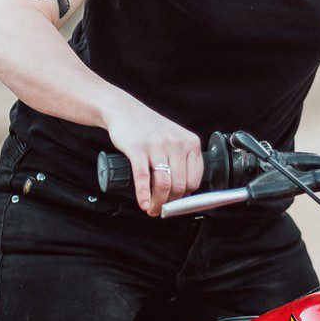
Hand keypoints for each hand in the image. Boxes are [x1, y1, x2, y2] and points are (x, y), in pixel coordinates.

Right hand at [102, 93, 203, 214]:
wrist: (125, 111)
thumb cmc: (150, 129)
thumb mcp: (174, 139)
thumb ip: (181, 161)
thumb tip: (182, 193)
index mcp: (190, 143)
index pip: (195, 180)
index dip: (185, 197)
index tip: (175, 203)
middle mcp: (177, 143)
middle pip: (179, 185)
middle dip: (170, 204)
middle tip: (160, 210)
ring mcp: (157, 145)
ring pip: (163, 184)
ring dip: (157, 203)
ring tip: (151, 208)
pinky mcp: (138, 148)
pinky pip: (143, 177)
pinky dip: (143, 194)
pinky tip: (143, 203)